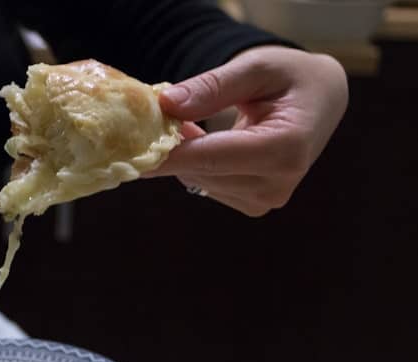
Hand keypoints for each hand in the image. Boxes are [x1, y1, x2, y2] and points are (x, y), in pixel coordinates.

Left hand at [150, 46, 347, 215]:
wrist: (320, 102)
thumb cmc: (291, 78)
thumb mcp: (258, 67)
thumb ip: (213, 86)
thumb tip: (168, 104)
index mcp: (286, 148)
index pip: (213, 158)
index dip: (170, 157)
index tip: (132, 156)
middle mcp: (278, 183)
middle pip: (202, 170)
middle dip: (173, 146)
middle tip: (159, 114)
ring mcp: (266, 199)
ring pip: (200, 179)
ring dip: (185, 153)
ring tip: (191, 122)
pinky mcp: (253, 205)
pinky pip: (207, 185)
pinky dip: (195, 164)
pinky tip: (203, 141)